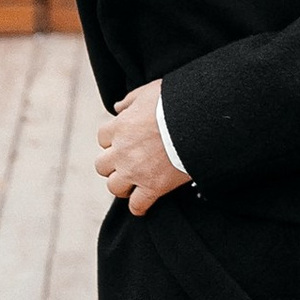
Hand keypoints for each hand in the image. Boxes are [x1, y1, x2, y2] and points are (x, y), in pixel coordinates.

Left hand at [97, 81, 188, 213]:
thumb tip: (117, 108)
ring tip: (133, 183)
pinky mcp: (153, 186)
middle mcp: (121, 151)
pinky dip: (139, 207)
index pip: (103, 138)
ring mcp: (135, 171)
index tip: (124, 141)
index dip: (113, 140)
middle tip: (127, 163)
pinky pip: (137, 205)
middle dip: (113, 164)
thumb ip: (130, 101)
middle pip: (102, 165)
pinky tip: (144, 205)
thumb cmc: (174, 102)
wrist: (197, 120)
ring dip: (122, 185)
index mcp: (119, 127)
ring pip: (114, 187)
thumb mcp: (148, 92)